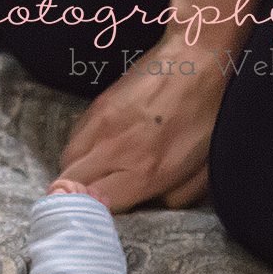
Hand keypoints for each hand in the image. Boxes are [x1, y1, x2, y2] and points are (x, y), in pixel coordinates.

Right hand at [56, 30, 234, 210]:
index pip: (94, 205)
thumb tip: (146, 207)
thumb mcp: (202, 170)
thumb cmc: (205, 117)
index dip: (96, 213)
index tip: (104, 213)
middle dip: (77, 197)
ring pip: (67, 162)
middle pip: (69, 186)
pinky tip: (100, 149)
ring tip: (96, 175)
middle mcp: (114, 151)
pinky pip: (74, 138)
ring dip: (76, 173)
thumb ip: (172, 199)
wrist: (194, 59)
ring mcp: (101, 126)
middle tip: (93, 199)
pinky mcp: (96, 106)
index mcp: (144, 172)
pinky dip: (81, 150)